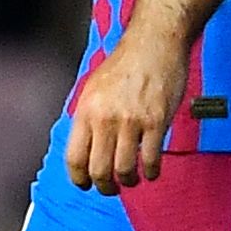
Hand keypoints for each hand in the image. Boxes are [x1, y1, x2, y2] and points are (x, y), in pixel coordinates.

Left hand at [65, 31, 191, 193]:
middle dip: (105, 187)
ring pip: (124, 170)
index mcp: (86, 110)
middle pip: (98, 170)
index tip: (86, 185)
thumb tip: (84, 147)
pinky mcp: (156, 122)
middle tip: (111, 188)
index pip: (74, 158)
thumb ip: (88, 117)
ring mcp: (131, 121)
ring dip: (129, 181)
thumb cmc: (125, 63)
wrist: (154, 42)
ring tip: (132, 179)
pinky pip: (151, 160)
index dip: (79, 179)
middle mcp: (105, 118)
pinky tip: (151, 171)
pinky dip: (151, 172)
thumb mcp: (94, 88)